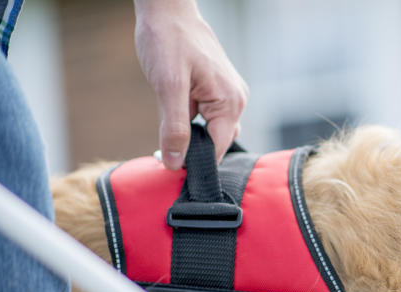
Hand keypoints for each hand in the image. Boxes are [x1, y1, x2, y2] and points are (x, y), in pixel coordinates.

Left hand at [134, 0, 247, 169]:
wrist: (168, 9)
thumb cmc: (168, 40)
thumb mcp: (167, 86)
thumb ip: (174, 127)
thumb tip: (174, 163)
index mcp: (230, 103)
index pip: (217, 150)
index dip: (194, 162)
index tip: (170, 166)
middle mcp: (237, 100)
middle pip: (217, 142)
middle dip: (193, 148)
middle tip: (163, 149)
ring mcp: (230, 94)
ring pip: (212, 130)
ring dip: (191, 133)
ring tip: (168, 122)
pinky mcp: (219, 89)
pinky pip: (208, 116)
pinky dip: (191, 120)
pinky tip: (175, 106)